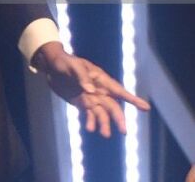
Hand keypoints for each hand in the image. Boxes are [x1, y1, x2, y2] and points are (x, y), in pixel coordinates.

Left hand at [33, 42, 150, 137]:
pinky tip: (90, 128)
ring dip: (104, 124)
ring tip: (104, 134)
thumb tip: (90, 91)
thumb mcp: (73, 66)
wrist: (51, 67)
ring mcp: (91, 98)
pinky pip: (89, 115)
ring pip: (102, 113)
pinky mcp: (81, 103)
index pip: (119, 90)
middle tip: (123, 131)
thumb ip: (82, 77)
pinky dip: (90, 122)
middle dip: (119, 118)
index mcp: (101, 79)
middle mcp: (99, 90)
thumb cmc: (65, 62)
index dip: (132, 99)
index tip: (146, 108)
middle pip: (112, 106)